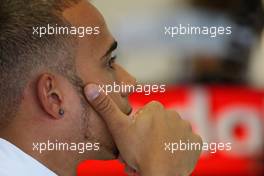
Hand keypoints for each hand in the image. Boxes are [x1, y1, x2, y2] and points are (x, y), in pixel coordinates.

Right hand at [84, 84, 202, 175]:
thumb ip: (105, 107)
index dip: (136, 129)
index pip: (144, 117)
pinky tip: (170, 156)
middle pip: (156, 126)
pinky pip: (186, 143)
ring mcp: (186, 129)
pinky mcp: (195, 142)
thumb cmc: (138, 152)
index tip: (134, 140)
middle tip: (141, 151)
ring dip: (162, 143)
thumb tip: (90, 87)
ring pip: (169, 135)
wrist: (160, 175)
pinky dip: (178, 149)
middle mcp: (174, 114)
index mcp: (155, 108)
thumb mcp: (118, 128)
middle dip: (149, 137)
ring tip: (154, 155)